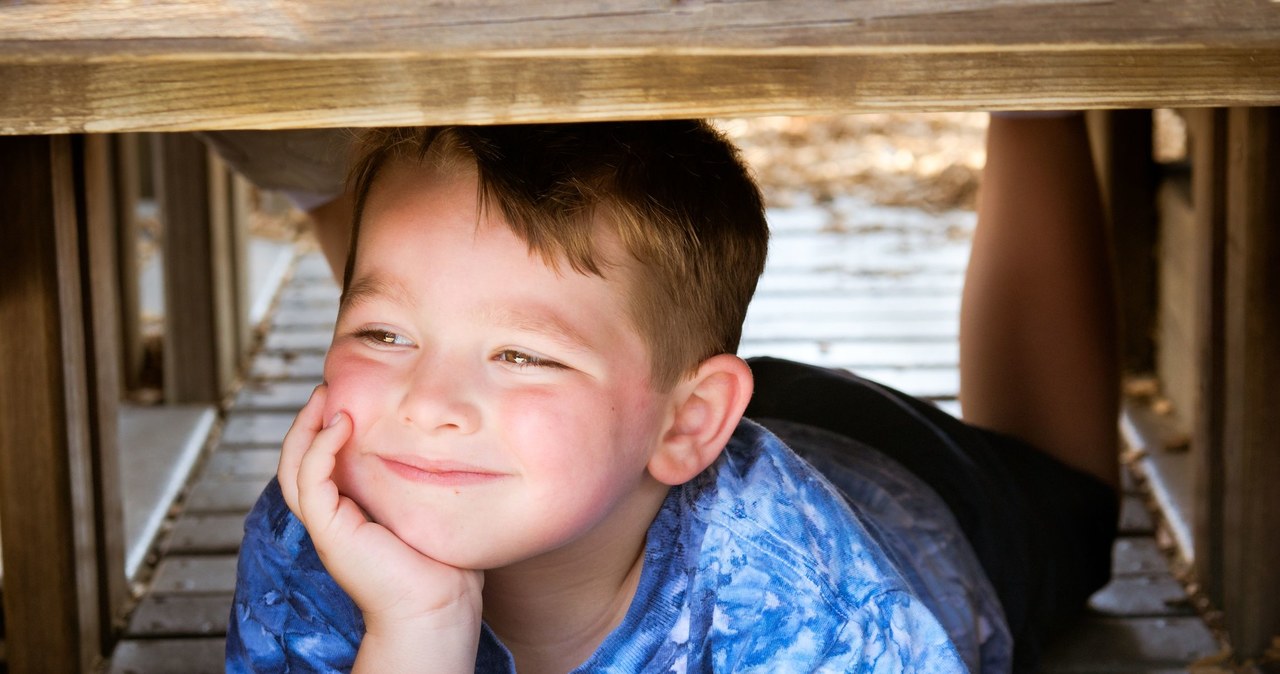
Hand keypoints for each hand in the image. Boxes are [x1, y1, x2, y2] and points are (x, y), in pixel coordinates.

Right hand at [279, 386, 483, 670]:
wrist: (438, 606)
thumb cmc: (443, 564)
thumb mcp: (428, 506)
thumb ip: (423, 478)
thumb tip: (446, 443)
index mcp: (351, 512)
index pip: (321, 463)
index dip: (324, 429)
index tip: (346, 397)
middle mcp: (333, 517)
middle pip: (297, 460)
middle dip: (307, 420)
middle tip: (326, 388)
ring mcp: (328, 525)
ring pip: (293, 466)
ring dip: (305, 427)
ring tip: (325, 397)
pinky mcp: (330, 530)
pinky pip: (310, 480)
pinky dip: (320, 447)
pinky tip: (341, 424)